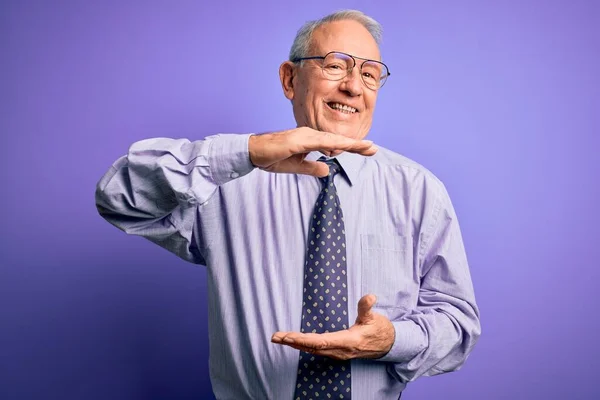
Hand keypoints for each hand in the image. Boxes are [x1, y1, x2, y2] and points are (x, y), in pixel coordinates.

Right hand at [249, 127, 377, 176]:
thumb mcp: (297, 166)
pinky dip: (333, 144)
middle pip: (338, 140)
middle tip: (374, 148)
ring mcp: (304, 136)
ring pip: (332, 140)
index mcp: (310, 140)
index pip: (335, 144)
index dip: (352, 147)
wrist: (253, 152)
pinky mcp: (298, 140)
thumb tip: (328, 169)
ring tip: (367, 147)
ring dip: (350, 143)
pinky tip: (344, 147)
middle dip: (357, 145)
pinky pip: (319, 142)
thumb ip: (312, 167)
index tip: (368, 150)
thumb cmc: (272, 157)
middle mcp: (310, 134)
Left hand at [271, 294, 394, 359]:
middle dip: (293, 342)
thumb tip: (369, 297)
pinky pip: (316, 350)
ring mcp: (338, 353)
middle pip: (313, 347)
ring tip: (278, 338)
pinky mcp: (336, 352)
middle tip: (276, 337)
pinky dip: (303, 346)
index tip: (290, 337)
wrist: (388, 345)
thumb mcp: (374, 318)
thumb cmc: (379, 330)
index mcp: (348, 342)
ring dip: (295, 344)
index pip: (322, 342)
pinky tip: (293, 342)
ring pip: (313, 350)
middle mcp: (341, 351)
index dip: (305, 340)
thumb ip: (367, 307)